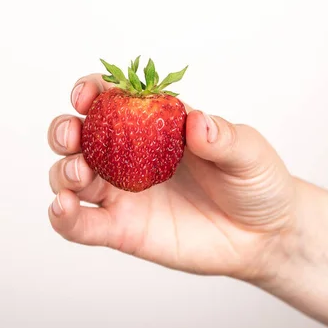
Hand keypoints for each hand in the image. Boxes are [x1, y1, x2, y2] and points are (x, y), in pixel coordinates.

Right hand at [48, 74, 296, 280]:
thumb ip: (222, 137)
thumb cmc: (256, 183)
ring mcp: (122, 194)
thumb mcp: (248, 153)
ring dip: (63, 171)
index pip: (113, 100)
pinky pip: (82, 224)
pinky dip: (64, 216)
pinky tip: (63, 208)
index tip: (88, 95)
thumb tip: (196, 121)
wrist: (265, 236)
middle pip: (80, 136)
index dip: (93, 92)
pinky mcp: (122, 230)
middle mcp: (130, 157)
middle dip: (64, 130)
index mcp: (156, 126)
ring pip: (71, 177)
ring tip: (81, 173)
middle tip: (72, 134)